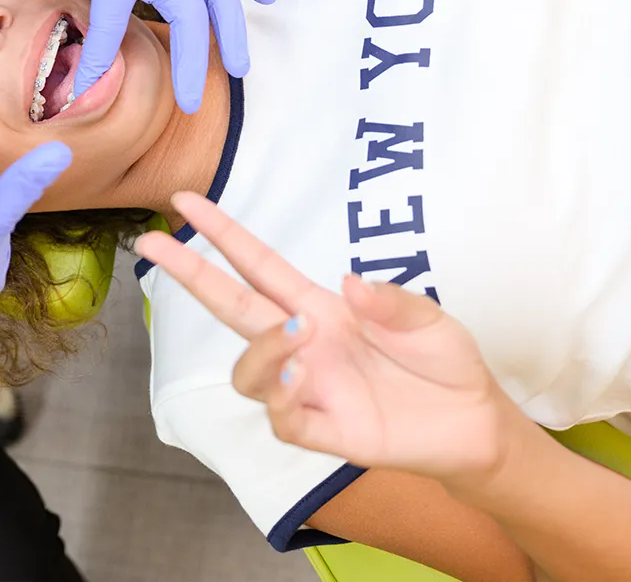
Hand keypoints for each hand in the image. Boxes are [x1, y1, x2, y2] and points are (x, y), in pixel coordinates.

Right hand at [136, 192, 514, 482]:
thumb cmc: (445, 362)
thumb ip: (391, 300)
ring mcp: (308, 386)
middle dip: (190, 272)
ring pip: (248, 368)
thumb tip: (346, 283)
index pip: (257, 265)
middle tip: (154, 242)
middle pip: (230, 305)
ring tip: (298, 333)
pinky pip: (280, 419)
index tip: (185, 202)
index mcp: (318, 305)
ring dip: (262, 346)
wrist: (477, 424)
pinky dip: (281, 396)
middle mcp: (302, 342)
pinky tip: (301, 378)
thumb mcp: (429, 318)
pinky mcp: (323, 429)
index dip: (222, 233)